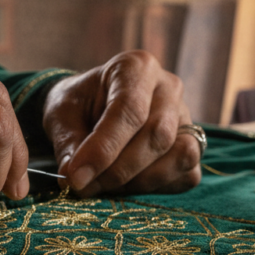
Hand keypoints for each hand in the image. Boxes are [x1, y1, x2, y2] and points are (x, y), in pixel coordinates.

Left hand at [42, 50, 201, 196]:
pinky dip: (158, 187)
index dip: (104, 148)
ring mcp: (186, 116)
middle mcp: (169, 87)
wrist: (92, 107)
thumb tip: (76, 177)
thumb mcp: (61, 116)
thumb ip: (69, 144)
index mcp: (136, 67)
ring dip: (139, 181)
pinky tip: (128, 184)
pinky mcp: (193, 144)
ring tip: (104, 185)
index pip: (129, 109)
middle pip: (157, 134)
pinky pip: (188, 174)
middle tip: (85, 185)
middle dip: (119, 170)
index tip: (77, 176)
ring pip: (179, 156)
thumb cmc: (78, 105)